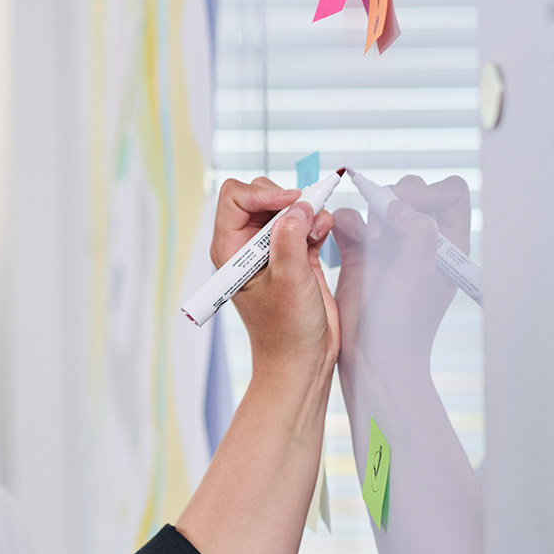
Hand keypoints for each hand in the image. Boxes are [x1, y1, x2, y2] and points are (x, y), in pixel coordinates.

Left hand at [211, 177, 338, 378]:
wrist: (302, 359)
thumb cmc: (286, 329)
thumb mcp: (288, 279)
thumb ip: (290, 238)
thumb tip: (298, 206)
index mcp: (230, 250)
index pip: (234, 198)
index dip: (262, 194)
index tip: (290, 203)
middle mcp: (246, 246)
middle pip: (260, 196)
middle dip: (287, 200)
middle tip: (306, 219)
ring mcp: (270, 249)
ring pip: (285, 206)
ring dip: (306, 211)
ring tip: (317, 233)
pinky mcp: (294, 254)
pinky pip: (304, 222)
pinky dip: (316, 222)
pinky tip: (323, 236)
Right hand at [333, 175, 471, 367]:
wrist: (372, 354)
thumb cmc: (404, 322)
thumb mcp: (419, 274)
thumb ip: (417, 232)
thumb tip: (399, 204)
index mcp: (447, 244)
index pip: (450, 194)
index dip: (431, 192)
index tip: (408, 209)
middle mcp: (420, 240)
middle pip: (412, 192)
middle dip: (394, 200)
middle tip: (383, 226)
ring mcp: (389, 245)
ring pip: (379, 203)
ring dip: (369, 213)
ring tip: (366, 242)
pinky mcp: (359, 253)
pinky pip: (350, 222)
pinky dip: (344, 224)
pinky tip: (342, 242)